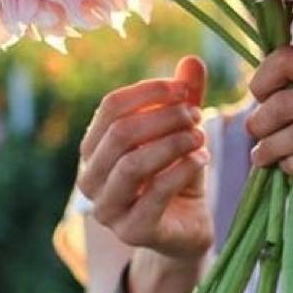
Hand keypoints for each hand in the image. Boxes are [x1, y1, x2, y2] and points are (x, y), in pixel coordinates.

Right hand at [77, 56, 213, 261]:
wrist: (186, 229)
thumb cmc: (176, 174)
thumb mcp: (180, 132)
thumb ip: (184, 99)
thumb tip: (193, 60)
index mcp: (94, 148)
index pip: (110, 108)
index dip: (149, 92)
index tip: (184, 90)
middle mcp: (90, 179)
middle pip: (120, 133)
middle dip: (163, 118)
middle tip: (196, 115)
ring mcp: (108, 209)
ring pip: (132, 164)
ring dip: (172, 143)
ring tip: (200, 135)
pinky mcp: (132, 232)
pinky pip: (155, 194)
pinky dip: (182, 169)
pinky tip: (202, 159)